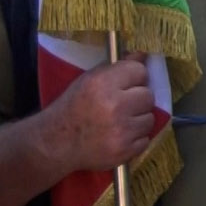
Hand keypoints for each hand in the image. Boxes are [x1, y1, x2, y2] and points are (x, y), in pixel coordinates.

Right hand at [46, 56, 155, 173]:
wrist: (56, 143)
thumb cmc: (73, 107)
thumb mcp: (88, 81)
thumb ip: (117, 68)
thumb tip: (143, 55)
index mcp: (102, 83)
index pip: (139, 71)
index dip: (133, 78)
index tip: (124, 85)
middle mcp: (114, 105)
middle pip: (148, 95)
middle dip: (136, 100)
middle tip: (120, 106)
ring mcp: (122, 130)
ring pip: (149, 118)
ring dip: (137, 120)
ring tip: (118, 122)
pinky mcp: (126, 150)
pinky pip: (145, 138)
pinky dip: (135, 139)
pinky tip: (117, 136)